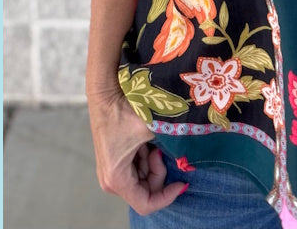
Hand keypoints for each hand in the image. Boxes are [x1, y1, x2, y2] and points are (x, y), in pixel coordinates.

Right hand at [87, 88, 185, 215]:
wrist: (105, 93)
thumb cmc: (125, 111)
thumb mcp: (151, 129)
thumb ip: (172, 144)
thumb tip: (190, 156)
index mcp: (117, 179)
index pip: (146, 204)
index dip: (167, 196)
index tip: (182, 181)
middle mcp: (110, 182)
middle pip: (145, 191)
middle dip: (159, 172)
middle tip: (160, 148)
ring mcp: (111, 173)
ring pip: (142, 180)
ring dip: (152, 163)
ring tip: (151, 140)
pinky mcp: (113, 164)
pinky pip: (136, 170)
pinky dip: (146, 158)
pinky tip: (145, 141)